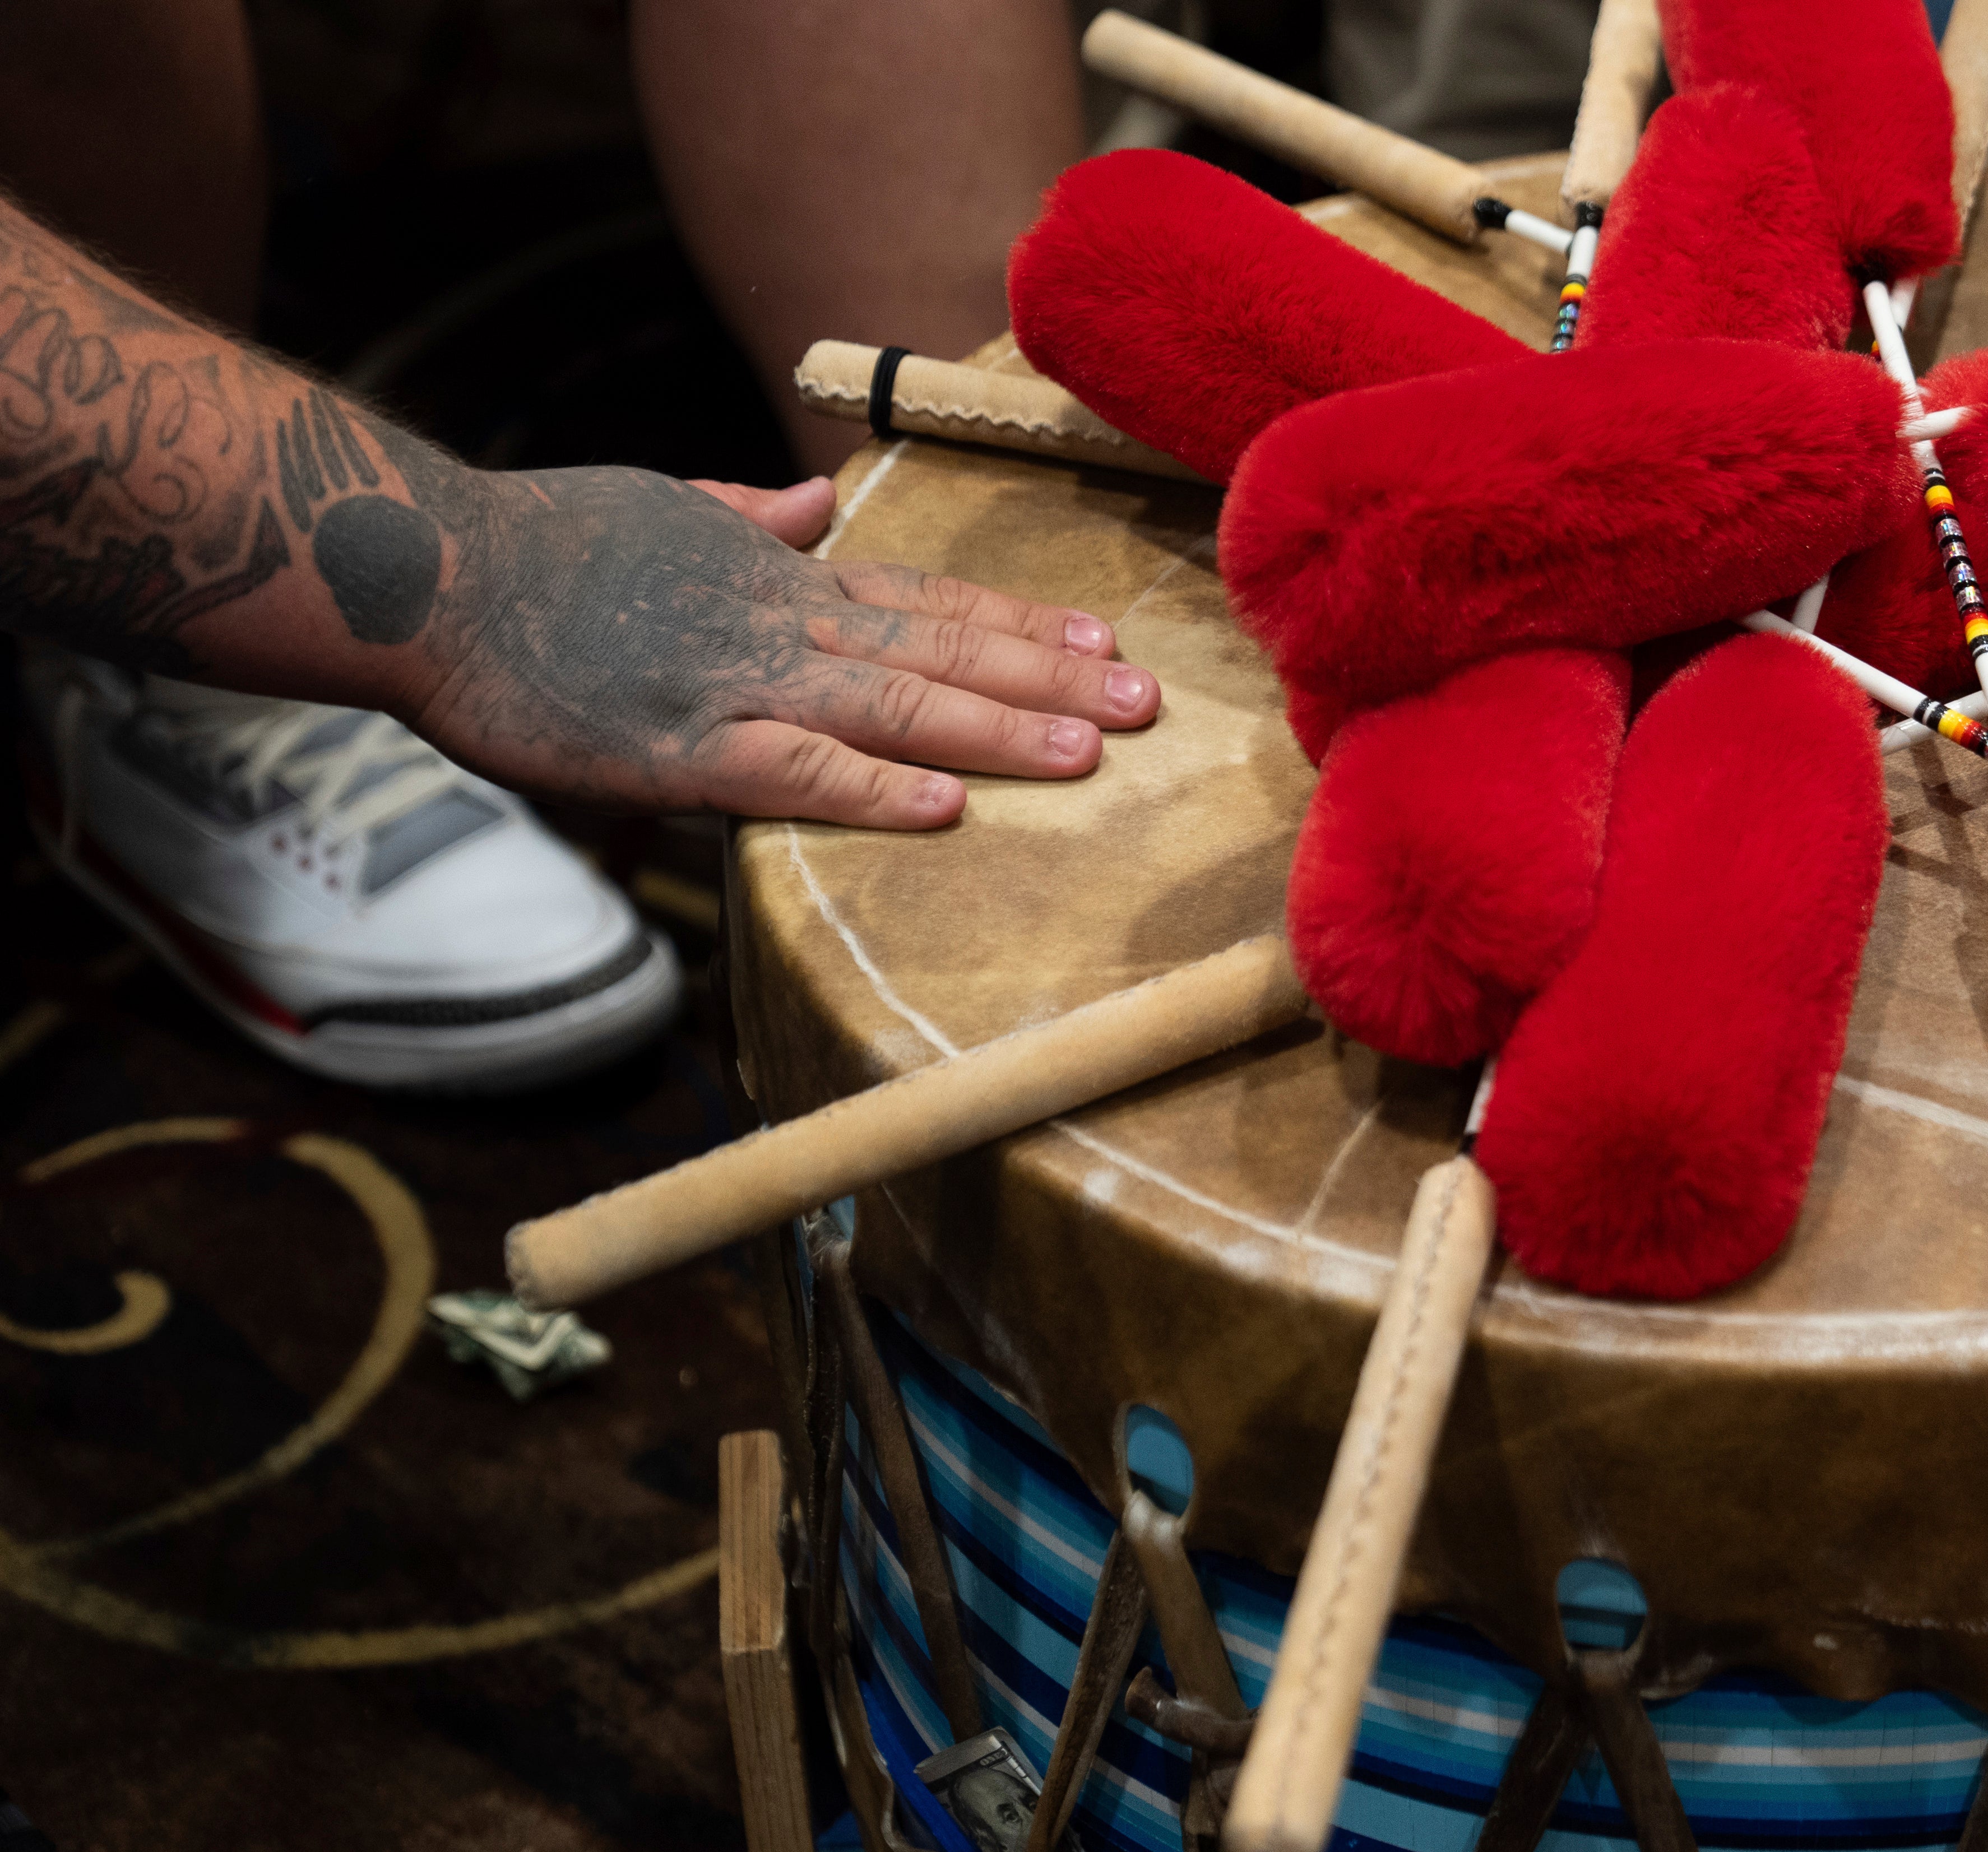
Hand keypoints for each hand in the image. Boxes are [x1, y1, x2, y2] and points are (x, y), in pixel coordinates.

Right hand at [387, 453, 1159, 828]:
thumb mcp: (655, 503)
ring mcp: (732, 687)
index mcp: (774, 578)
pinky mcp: (677, 751)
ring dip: (998, 728)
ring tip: (1092, 748)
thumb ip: (741, 512)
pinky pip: (796, 773)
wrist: (429, 573)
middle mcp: (777, 627)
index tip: (1100, 638)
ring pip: (895, 705)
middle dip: (1049, 677)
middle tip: (1146, 701)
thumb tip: (812, 500)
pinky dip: (874, 788)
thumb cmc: (534, 547)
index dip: (1017, 624)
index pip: (926, 599)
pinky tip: (947, 804)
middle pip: (940, 649)